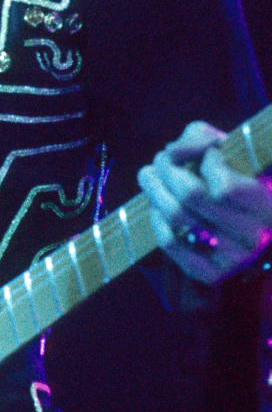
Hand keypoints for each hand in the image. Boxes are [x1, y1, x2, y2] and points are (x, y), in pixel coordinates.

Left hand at [138, 120, 271, 284]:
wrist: (245, 226)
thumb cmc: (235, 178)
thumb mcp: (228, 150)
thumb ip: (201, 137)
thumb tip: (173, 150)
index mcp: (266, 205)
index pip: (224, 186)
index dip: (205, 162)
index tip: (204, 154)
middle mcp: (253, 236)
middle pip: (191, 196)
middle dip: (167, 169)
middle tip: (160, 160)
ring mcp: (232, 259)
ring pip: (177, 218)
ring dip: (155, 190)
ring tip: (150, 176)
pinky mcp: (210, 273)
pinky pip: (171, 243)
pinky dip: (157, 219)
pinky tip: (158, 207)